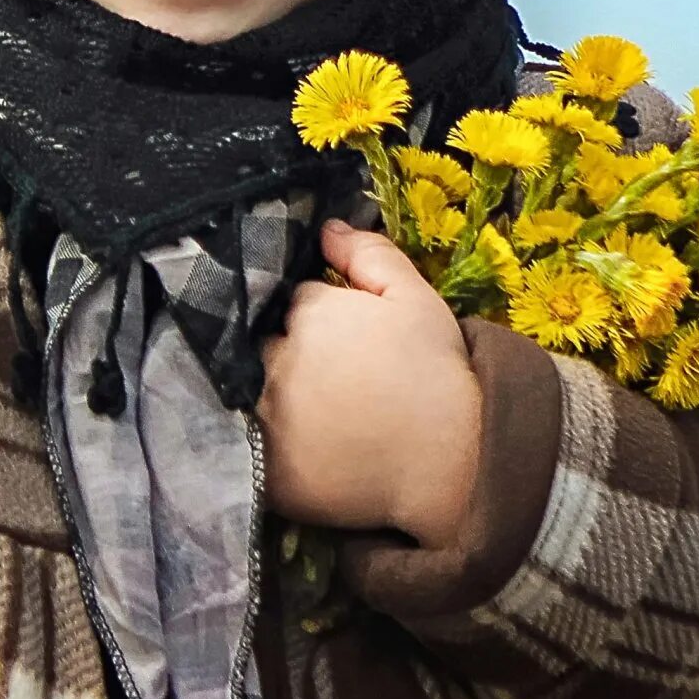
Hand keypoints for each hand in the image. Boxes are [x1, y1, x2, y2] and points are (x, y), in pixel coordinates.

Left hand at [257, 219, 482, 548]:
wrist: (453, 466)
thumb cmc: (438, 376)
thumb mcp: (416, 300)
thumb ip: (370, 256)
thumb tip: (325, 229)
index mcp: (308, 313)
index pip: (292, 303)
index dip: (312, 316)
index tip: (336, 335)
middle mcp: (275, 360)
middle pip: (261, 345)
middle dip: (281, 352)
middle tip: (320, 377)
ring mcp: (265, 417)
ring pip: (248, 393)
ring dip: (262, 395)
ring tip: (302, 412)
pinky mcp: (265, 469)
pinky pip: (246, 448)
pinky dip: (258, 443)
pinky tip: (289, 447)